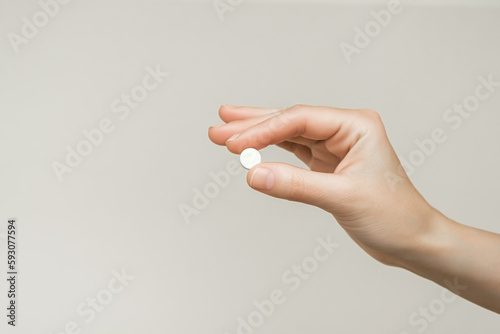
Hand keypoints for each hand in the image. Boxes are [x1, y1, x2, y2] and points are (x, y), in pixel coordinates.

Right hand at [208, 104, 436, 265]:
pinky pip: (292, 153)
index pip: (300, 120)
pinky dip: (270, 151)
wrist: (413, 241)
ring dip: (257, 135)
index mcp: (356, 126)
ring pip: (288, 135)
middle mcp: (345, 131)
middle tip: (218, 128)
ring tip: (225, 130)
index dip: (264, 130)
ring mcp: (335, 148)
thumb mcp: (343, 198)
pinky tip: (251, 147)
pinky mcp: (327, 166)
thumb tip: (255, 175)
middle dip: (252, 125)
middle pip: (289, 122)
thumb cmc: (395, 216)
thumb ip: (297, 185)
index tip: (235, 144)